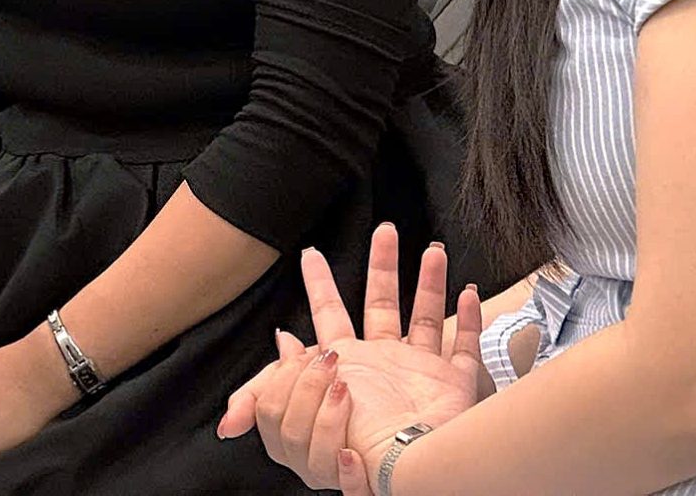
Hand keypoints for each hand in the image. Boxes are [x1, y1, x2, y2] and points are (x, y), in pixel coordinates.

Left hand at [218, 225, 485, 486]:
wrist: (401, 464)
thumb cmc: (353, 440)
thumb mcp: (293, 417)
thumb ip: (263, 401)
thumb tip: (225, 421)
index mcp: (347, 362)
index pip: (329, 314)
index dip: (320, 287)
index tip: (310, 257)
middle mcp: (383, 362)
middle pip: (381, 302)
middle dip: (381, 266)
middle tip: (383, 230)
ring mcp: (420, 372)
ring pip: (426, 316)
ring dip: (429, 282)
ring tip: (432, 248)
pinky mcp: (452, 384)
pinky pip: (464, 347)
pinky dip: (470, 320)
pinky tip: (469, 292)